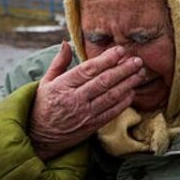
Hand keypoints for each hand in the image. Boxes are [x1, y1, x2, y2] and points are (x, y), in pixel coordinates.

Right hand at [29, 41, 144, 160]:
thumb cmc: (43, 106)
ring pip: (111, 96)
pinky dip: (123, 102)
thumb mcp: (45, 82)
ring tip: (140, 74)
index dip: (106, 59)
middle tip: (137, 60)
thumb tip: (66, 42)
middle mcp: (74, 100)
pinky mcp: (92, 126)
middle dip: (123, 70)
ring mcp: (84, 114)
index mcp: (63, 86)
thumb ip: (59, 62)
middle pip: (103, 81)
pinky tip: (132, 92)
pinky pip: (111, 113)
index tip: (120, 50)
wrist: (39, 137)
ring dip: (128, 84)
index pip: (88, 69)